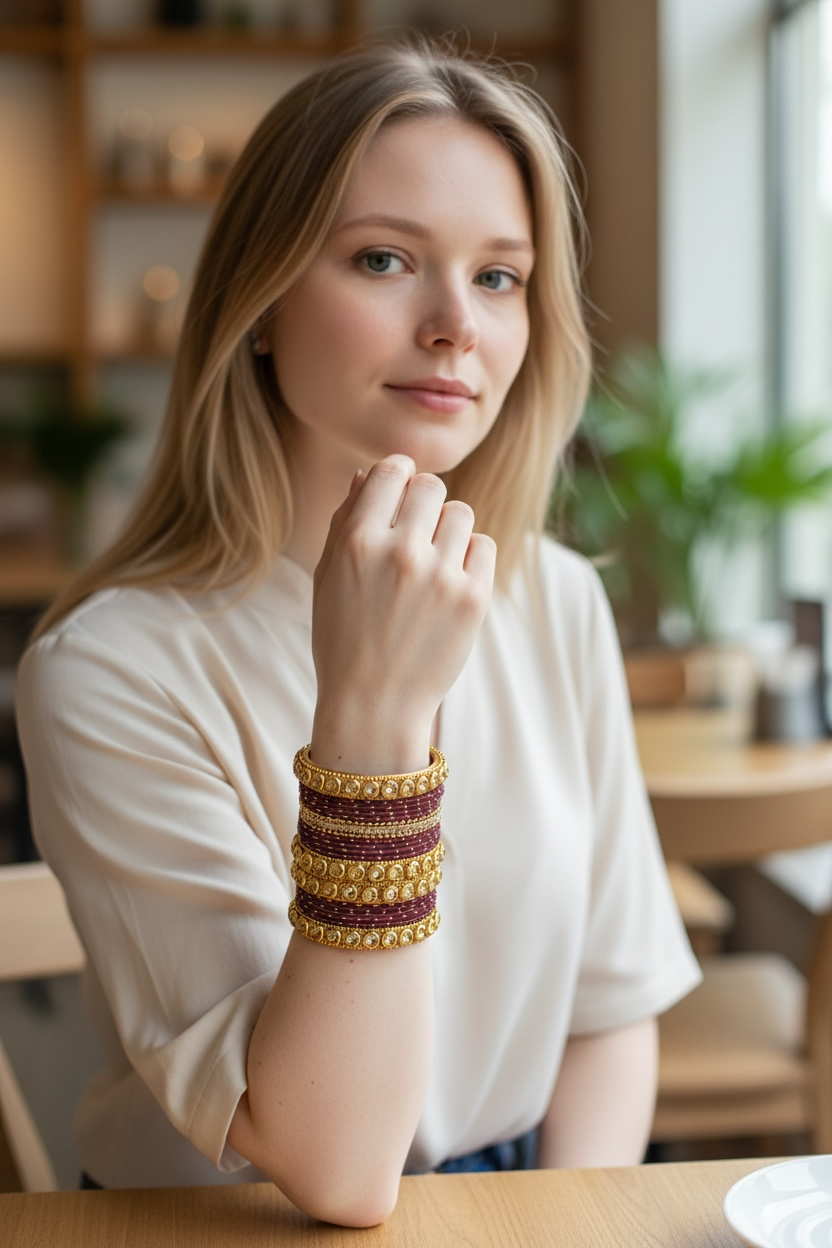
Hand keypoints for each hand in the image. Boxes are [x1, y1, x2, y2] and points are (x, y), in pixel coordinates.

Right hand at [310, 455, 495, 773]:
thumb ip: (347, 519)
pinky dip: (471, 557)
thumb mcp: (327, 577)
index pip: (392, 471)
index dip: (398, 475)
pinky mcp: (473, 599)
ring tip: (433, 561)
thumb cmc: (343, 639)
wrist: (374, 705)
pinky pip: (484, 546)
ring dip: (448, 529)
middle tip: (417, 530)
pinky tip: (451, 580)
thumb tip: (370, 474)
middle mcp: (400, 553)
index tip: (399, 492)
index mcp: (357, 542)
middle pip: (432, 487)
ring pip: (461, 514)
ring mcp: (441, 577)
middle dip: (424, 501)